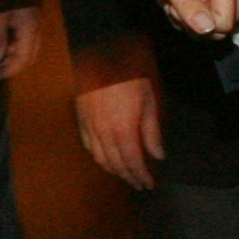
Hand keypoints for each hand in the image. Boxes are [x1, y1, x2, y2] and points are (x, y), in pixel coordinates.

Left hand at [0, 6, 42, 79]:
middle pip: (30, 57)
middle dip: (14, 66)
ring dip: (15, 56)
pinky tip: (4, 44)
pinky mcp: (32, 18)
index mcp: (29, 30)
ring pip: (30, 48)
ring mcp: (36, 23)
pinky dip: (17, 46)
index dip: (9, 71)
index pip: (23, 60)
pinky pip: (28, 39)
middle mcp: (36, 29)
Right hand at [75, 75, 162, 189]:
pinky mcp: (81, 119)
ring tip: (125, 175)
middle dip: (129, 177)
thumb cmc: (129, 75)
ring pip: (100, 159)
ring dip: (113, 170)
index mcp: (123, 130)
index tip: (149, 184)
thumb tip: (157, 155)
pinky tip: (106, 158)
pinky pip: (88, 146)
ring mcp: (89, 127)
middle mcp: (104, 134)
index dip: (141, 176)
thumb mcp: (148, 100)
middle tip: (139, 184)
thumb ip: (151, 131)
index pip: (133, 163)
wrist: (100, 54)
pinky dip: (98, 157)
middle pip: (116, 165)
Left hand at [115, 0, 237, 36]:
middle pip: (213, 22)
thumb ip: (188, 4)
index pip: (224, 22)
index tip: (175, 3)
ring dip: (178, 10)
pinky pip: (192, 4)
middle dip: (187, 17)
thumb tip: (208, 31)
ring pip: (201, 16)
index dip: (197, 23)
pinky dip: (175, 2)